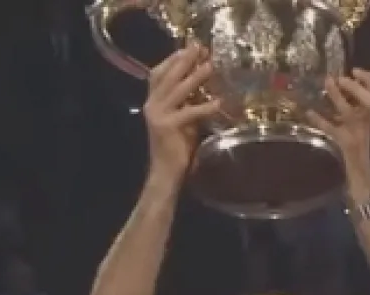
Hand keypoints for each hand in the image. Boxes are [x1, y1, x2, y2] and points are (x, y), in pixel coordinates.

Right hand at [143, 45, 219, 179]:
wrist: (165, 172)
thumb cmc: (177, 146)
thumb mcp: (182, 118)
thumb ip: (187, 101)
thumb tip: (202, 82)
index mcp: (152, 101)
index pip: (158, 73)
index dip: (173, 59)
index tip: (189, 47)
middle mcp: (151, 105)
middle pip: (167, 76)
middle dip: (184, 60)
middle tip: (200, 47)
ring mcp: (157, 115)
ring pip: (177, 90)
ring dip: (194, 77)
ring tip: (210, 66)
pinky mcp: (166, 127)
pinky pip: (188, 113)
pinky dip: (204, 107)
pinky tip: (218, 103)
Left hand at [307, 69, 369, 171]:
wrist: (360, 166)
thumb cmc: (359, 139)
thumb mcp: (360, 119)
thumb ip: (356, 102)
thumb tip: (340, 81)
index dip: (368, 80)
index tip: (354, 70)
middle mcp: (367, 121)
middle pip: (369, 102)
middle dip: (355, 88)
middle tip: (340, 79)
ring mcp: (356, 132)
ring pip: (349, 112)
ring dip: (338, 97)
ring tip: (328, 83)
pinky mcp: (345, 142)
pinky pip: (332, 130)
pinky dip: (321, 121)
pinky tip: (310, 112)